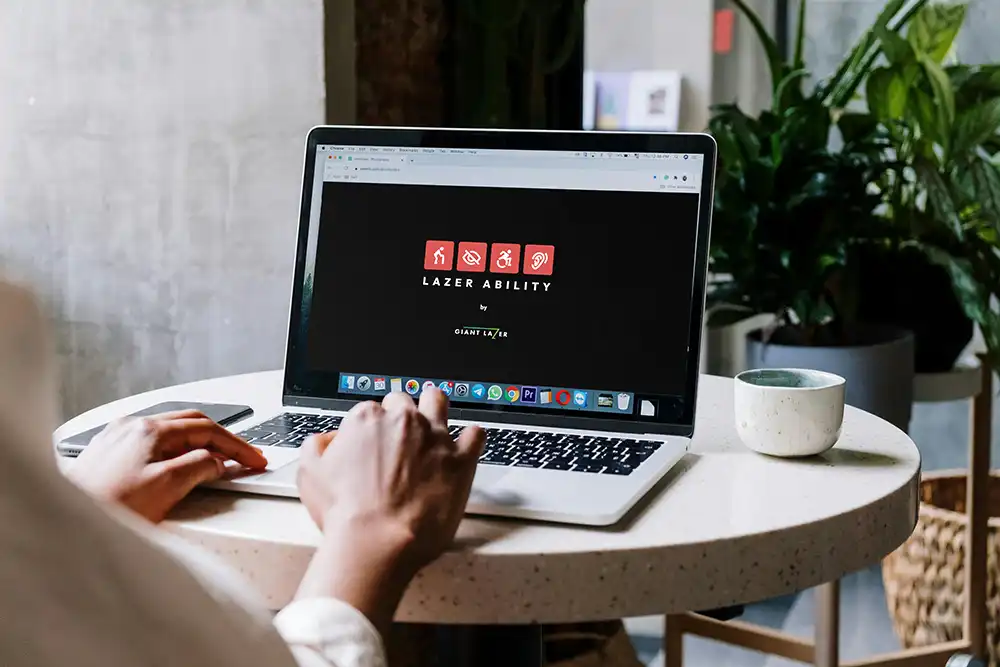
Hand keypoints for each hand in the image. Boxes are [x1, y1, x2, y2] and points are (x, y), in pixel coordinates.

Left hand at [66, 410, 267, 522]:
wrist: (61, 525)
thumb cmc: (106, 509)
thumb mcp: (166, 487)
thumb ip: (199, 467)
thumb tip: (218, 461)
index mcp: (149, 430)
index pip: (207, 429)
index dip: (237, 446)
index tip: (256, 459)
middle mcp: (133, 426)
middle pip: (192, 424)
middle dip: (223, 440)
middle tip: (245, 458)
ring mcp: (120, 438)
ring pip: (173, 432)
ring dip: (200, 444)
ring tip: (219, 463)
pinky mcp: (110, 453)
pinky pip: (155, 443)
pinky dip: (178, 451)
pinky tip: (182, 465)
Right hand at [294, 388, 484, 633]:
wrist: (377, 541)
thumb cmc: (346, 514)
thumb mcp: (309, 474)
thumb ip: (317, 446)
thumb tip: (327, 439)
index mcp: (368, 419)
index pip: (370, 410)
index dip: (370, 428)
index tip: (372, 443)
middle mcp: (404, 421)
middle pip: (404, 403)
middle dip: (401, 415)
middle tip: (398, 437)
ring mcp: (435, 437)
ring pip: (438, 402)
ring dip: (434, 406)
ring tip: (433, 419)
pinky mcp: (460, 460)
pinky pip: (475, 435)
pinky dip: (471, 437)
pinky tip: (467, 442)